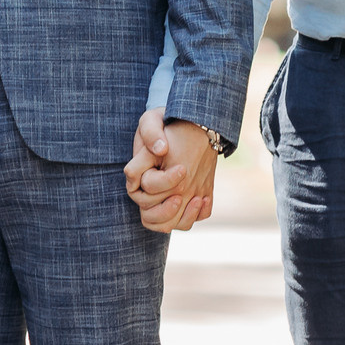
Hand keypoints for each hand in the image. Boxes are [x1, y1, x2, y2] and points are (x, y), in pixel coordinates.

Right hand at [125, 108, 217, 232]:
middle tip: (183, 191)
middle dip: (167, 209)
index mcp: (140, 177)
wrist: (187, 127)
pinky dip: (198, 214)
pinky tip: (205, 198)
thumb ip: (150, 132)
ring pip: (169, 225)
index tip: (183, 168)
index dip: (163, 183)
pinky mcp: (186, 202)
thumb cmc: (164, 124)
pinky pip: (188, 221)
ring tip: (198, 198)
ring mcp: (168, 199)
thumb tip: (161, 149)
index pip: (142, 194)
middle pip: (151, 218)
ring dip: (184, 216)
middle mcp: (151, 193)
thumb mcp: (152, 120)